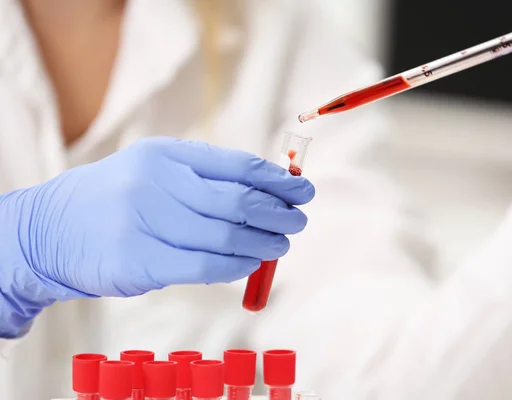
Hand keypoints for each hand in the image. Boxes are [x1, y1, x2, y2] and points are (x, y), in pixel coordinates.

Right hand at [0, 137, 313, 336]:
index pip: (236, 164)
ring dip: (263, 242)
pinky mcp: (138, 261)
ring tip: (281, 244)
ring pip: (225, 236)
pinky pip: (203, 267)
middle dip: (278, 212)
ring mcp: (144, 222)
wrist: (50, 229)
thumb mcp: (156, 172)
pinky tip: (251, 263)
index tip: (302, 189)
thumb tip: (269, 193)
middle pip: (237, 200)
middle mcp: (155, 182)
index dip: (276, 180)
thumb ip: (206, 180)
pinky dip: (236, 266)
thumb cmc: (117, 199)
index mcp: (166, 154)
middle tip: (299, 220)